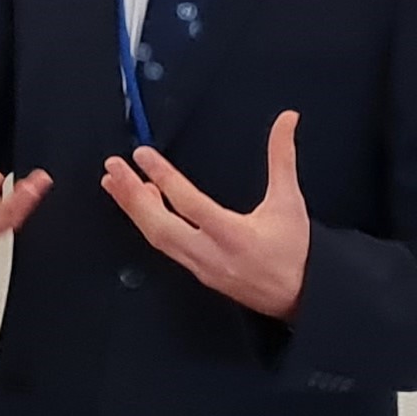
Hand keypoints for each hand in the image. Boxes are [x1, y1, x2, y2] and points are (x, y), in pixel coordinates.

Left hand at [104, 111, 310, 320]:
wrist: (302, 295)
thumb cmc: (295, 250)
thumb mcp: (289, 201)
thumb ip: (282, 158)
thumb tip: (287, 119)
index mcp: (234, 235)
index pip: (189, 204)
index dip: (164, 178)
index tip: (142, 155)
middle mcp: (211, 254)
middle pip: (160, 227)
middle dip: (132, 196)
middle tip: (114, 167)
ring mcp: (200, 266)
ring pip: (157, 238)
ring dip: (134, 209)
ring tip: (116, 182)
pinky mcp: (197, 272)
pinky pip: (165, 246)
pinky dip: (148, 222)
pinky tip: (140, 204)